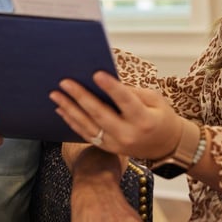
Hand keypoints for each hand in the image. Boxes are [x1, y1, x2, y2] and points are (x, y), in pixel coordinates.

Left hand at [50, 71, 181, 160]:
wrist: (166, 146)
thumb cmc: (161, 117)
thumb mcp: (155, 100)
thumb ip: (132, 92)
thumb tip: (107, 82)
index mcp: (144, 120)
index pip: (125, 101)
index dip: (111, 88)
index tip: (96, 74)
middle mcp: (128, 134)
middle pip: (100, 114)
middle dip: (80, 96)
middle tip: (65, 82)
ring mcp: (116, 144)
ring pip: (88, 126)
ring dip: (70, 109)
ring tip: (56, 95)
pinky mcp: (107, 148)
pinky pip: (86, 134)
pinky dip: (72, 121)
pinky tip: (62, 109)